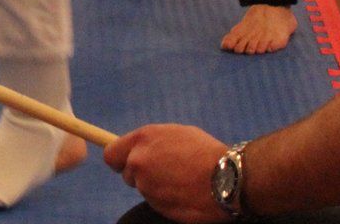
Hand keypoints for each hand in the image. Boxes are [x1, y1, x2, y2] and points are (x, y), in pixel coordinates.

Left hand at [104, 126, 231, 223]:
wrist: (228, 179)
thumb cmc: (208, 153)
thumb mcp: (177, 134)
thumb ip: (152, 142)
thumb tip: (140, 148)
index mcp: (142, 140)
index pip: (111, 154)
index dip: (119, 160)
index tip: (125, 164)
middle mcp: (139, 161)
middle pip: (127, 175)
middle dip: (141, 176)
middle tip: (165, 174)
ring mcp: (147, 185)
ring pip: (145, 190)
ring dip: (157, 189)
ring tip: (182, 182)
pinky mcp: (157, 205)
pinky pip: (157, 203)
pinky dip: (168, 201)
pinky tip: (186, 194)